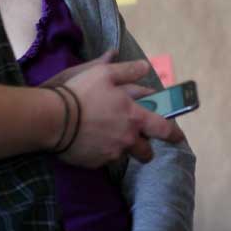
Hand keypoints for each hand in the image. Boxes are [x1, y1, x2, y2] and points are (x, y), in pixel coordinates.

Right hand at [53, 52, 184, 167]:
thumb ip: (128, 71)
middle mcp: (127, 139)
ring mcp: (111, 153)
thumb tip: (145, 67)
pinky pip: (105, 159)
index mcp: (135, 117)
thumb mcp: (105, 73)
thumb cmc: (81, 93)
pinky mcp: (94, 163)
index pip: (164, 128)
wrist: (51, 119)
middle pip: (146, 150)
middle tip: (137, 139)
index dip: (174, 133)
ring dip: (122, 148)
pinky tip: (91, 141)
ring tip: (109, 137)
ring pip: (124, 155)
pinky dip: (102, 152)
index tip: (178, 136)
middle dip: (146, 147)